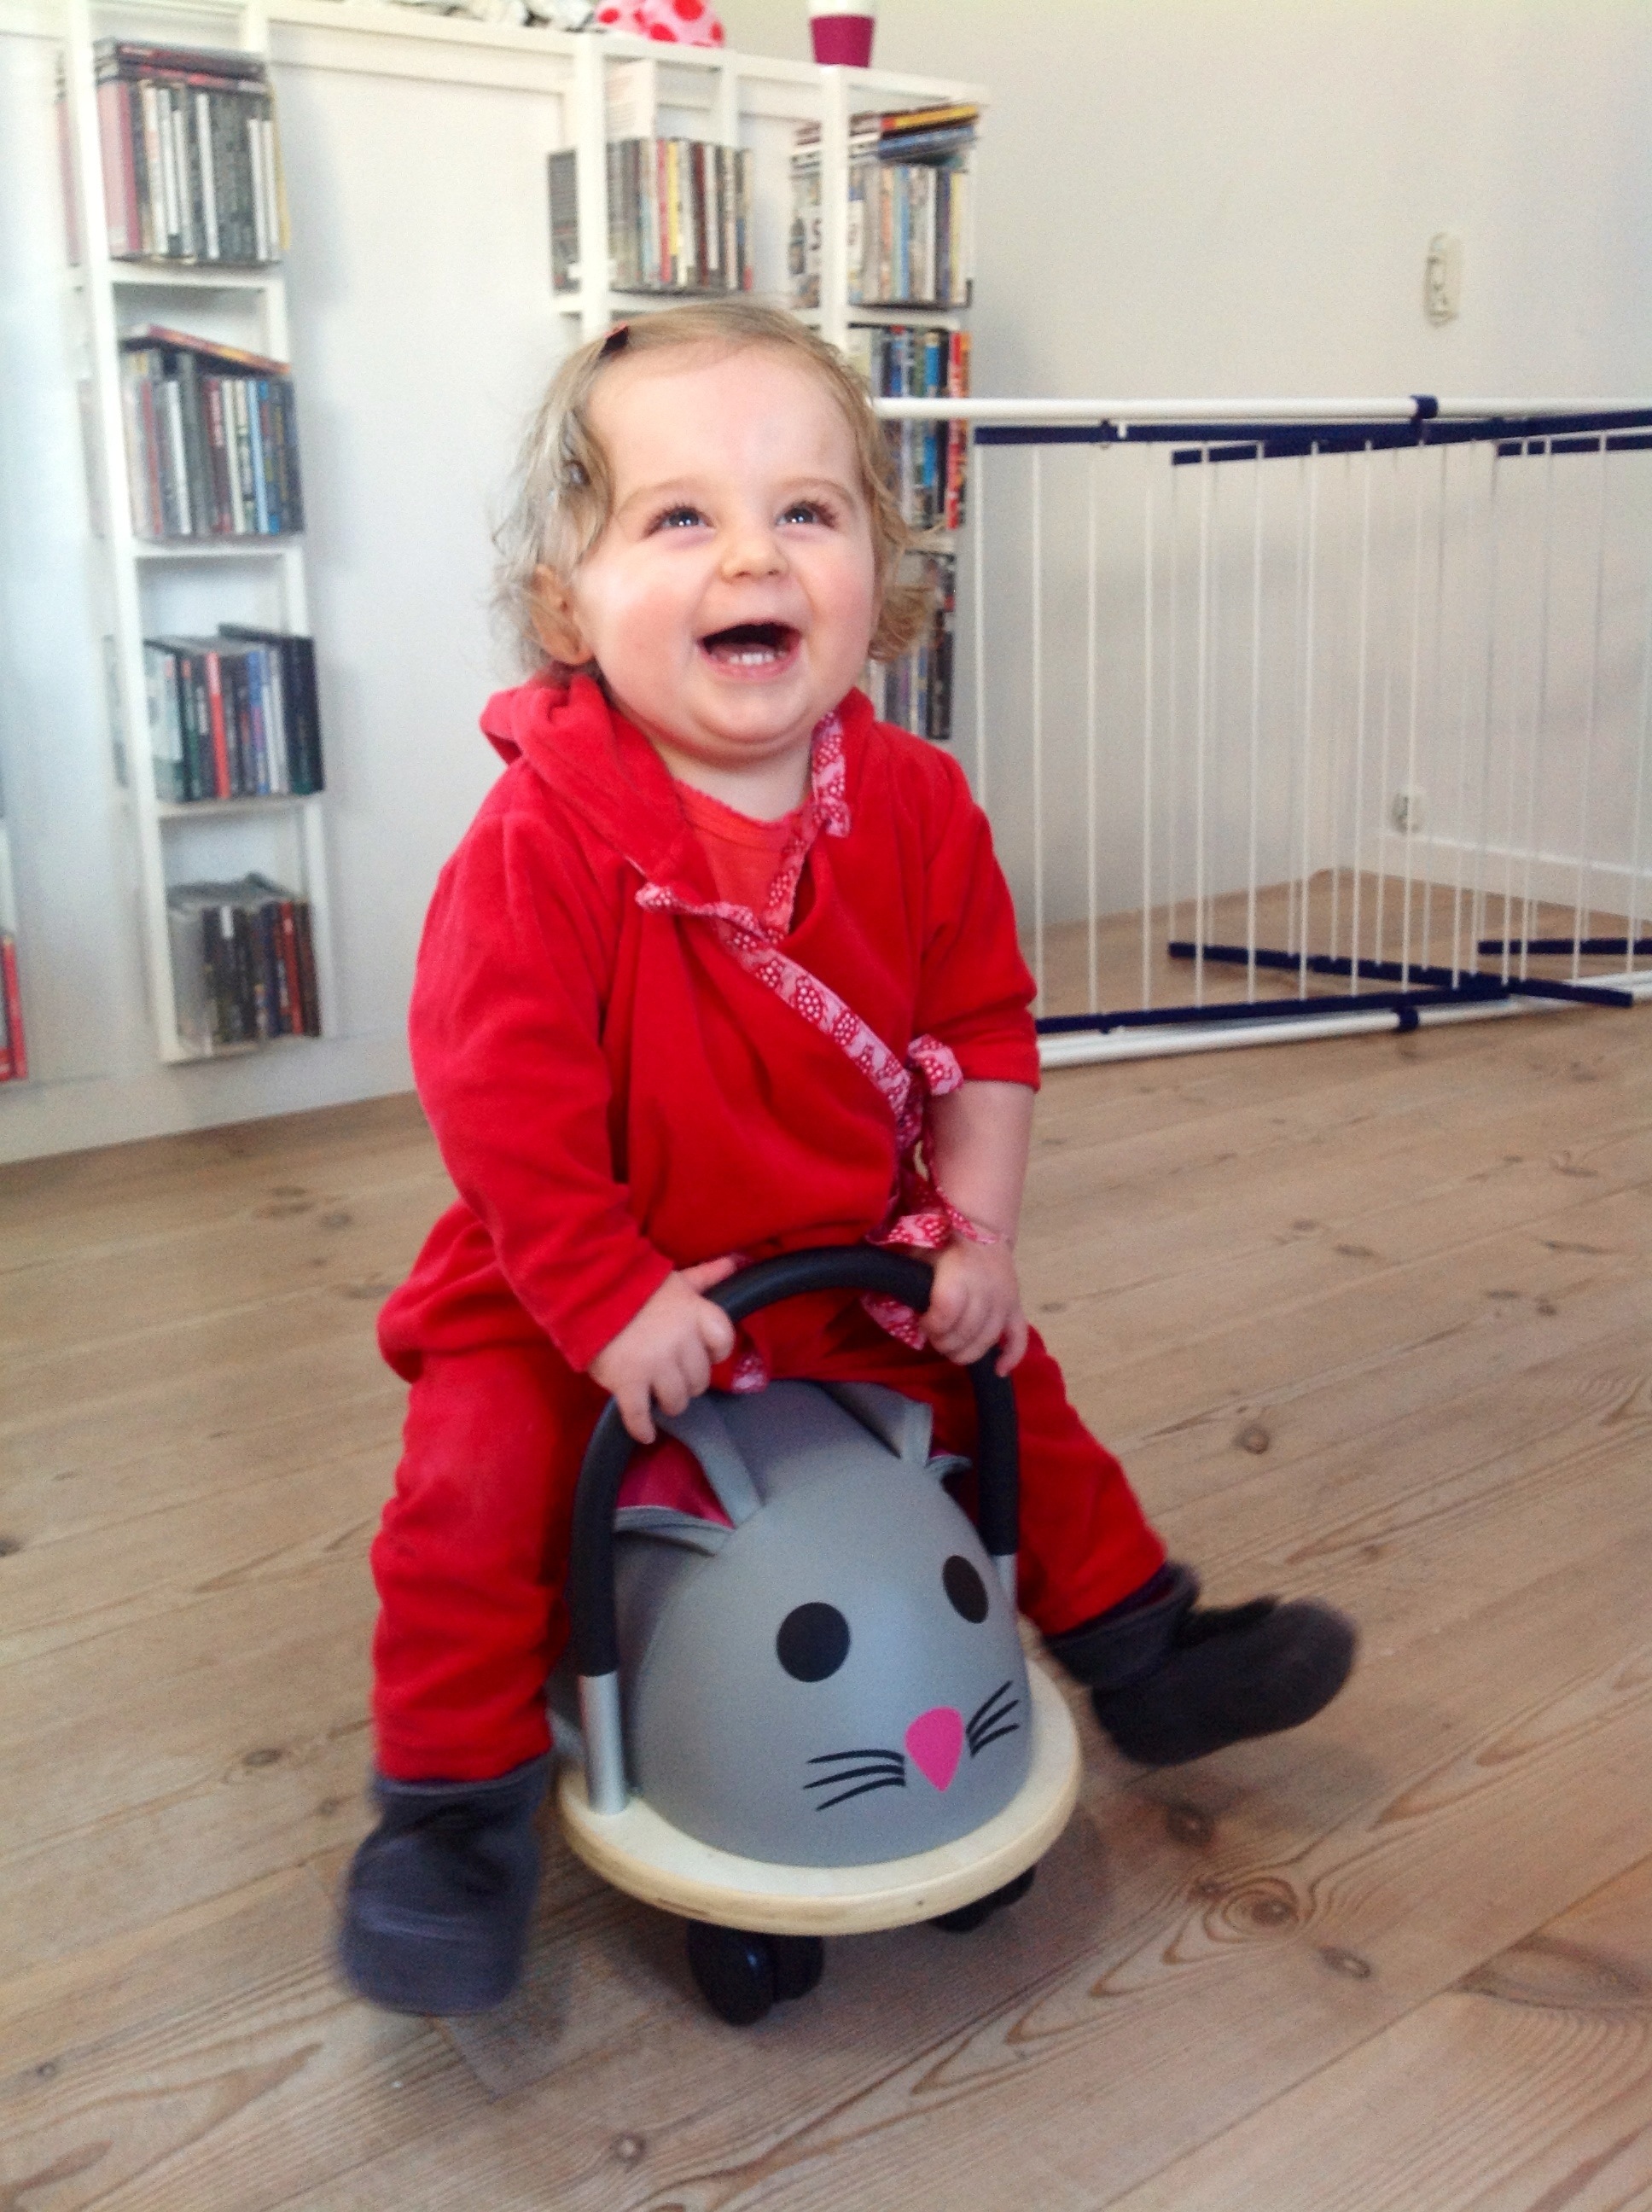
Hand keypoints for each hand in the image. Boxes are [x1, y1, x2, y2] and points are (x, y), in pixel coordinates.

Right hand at [589, 1257, 738, 1442]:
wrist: (587, 1291)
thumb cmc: (633, 1285)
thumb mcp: (674, 1279)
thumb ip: (705, 1276)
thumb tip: (733, 1264)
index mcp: (695, 1313)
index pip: (724, 1342)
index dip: (715, 1351)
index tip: (703, 1353)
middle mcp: (681, 1341)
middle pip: (700, 1378)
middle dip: (688, 1381)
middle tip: (672, 1376)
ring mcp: (655, 1364)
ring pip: (677, 1400)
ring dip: (670, 1403)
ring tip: (658, 1397)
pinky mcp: (628, 1383)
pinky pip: (640, 1416)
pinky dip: (643, 1428)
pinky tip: (645, 1433)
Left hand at [921, 1236, 1027, 1375]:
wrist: (982, 1228)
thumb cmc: (946, 1243)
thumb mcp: (923, 1254)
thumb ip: (913, 1281)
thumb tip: (905, 1311)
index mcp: (961, 1272)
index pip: (947, 1312)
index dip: (932, 1325)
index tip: (924, 1322)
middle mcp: (986, 1288)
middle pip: (966, 1331)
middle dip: (945, 1342)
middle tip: (935, 1337)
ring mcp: (1005, 1300)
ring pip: (988, 1339)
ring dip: (966, 1352)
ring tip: (952, 1348)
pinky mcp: (1017, 1307)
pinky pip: (1019, 1337)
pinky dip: (1011, 1356)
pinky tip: (998, 1370)